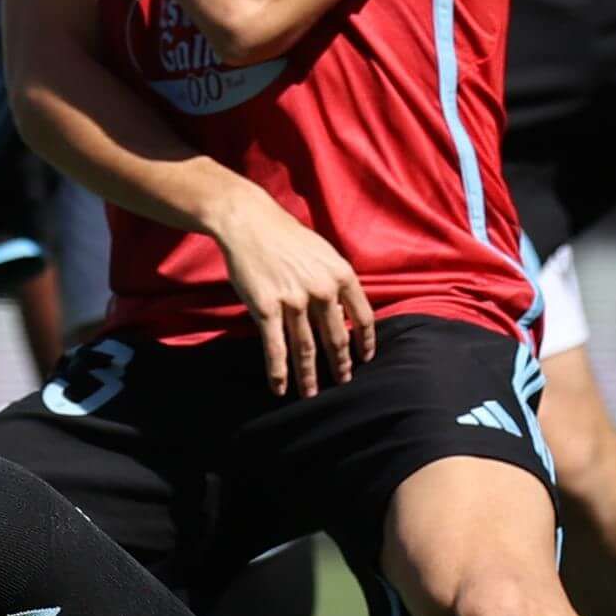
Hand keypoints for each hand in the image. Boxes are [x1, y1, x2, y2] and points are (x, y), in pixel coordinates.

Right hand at [202, 184, 373, 396]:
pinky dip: (278, 372)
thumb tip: (345, 312)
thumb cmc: (286, 236)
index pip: (363, 318)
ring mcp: (294, 301)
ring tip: (311, 393)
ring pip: (306, 349)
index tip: (365, 358)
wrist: (249, 222)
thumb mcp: (323, 253)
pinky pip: (275, 348)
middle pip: (336, 338)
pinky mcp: (266, 308)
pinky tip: (280, 388)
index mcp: (341, 275)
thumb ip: (336, 281)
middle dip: (340, 364)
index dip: (366, 342)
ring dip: (309, 376)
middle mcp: (322, 290)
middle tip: (342, 381)